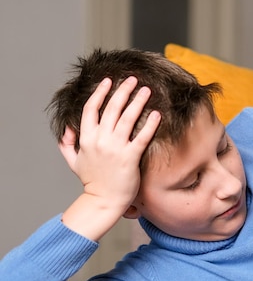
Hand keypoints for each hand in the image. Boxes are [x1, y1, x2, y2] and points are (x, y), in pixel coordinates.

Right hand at [58, 77, 160, 240]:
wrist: (103, 201)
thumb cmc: (92, 181)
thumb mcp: (73, 161)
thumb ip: (67, 144)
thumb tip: (67, 129)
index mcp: (86, 138)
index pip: (91, 108)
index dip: (100, 92)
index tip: (109, 81)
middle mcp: (100, 140)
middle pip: (112, 108)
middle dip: (122, 90)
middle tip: (132, 79)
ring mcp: (116, 148)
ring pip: (128, 118)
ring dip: (138, 101)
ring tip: (146, 90)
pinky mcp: (130, 158)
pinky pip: (142, 137)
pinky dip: (150, 124)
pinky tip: (157, 113)